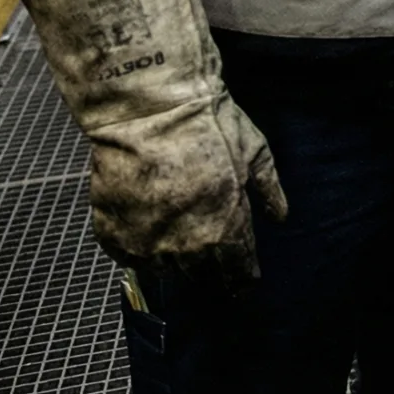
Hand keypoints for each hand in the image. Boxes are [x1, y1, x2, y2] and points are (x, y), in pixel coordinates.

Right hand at [22, 0, 287, 287]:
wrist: (149, 109)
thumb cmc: (210, 125)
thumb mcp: (256, 154)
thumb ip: (268, 192)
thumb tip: (281, 217)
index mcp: (224, 230)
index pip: (237, 274)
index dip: (242, 281)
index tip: (244, 285)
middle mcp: (184, 246)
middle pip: (201, 278)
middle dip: (211, 274)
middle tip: (214, 264)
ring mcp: (145, 241)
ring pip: (164, 269)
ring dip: (174, 262)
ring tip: (180, 242)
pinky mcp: (112, 232)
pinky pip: (128, 256)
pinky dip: (139, 249)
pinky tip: (148, 231)